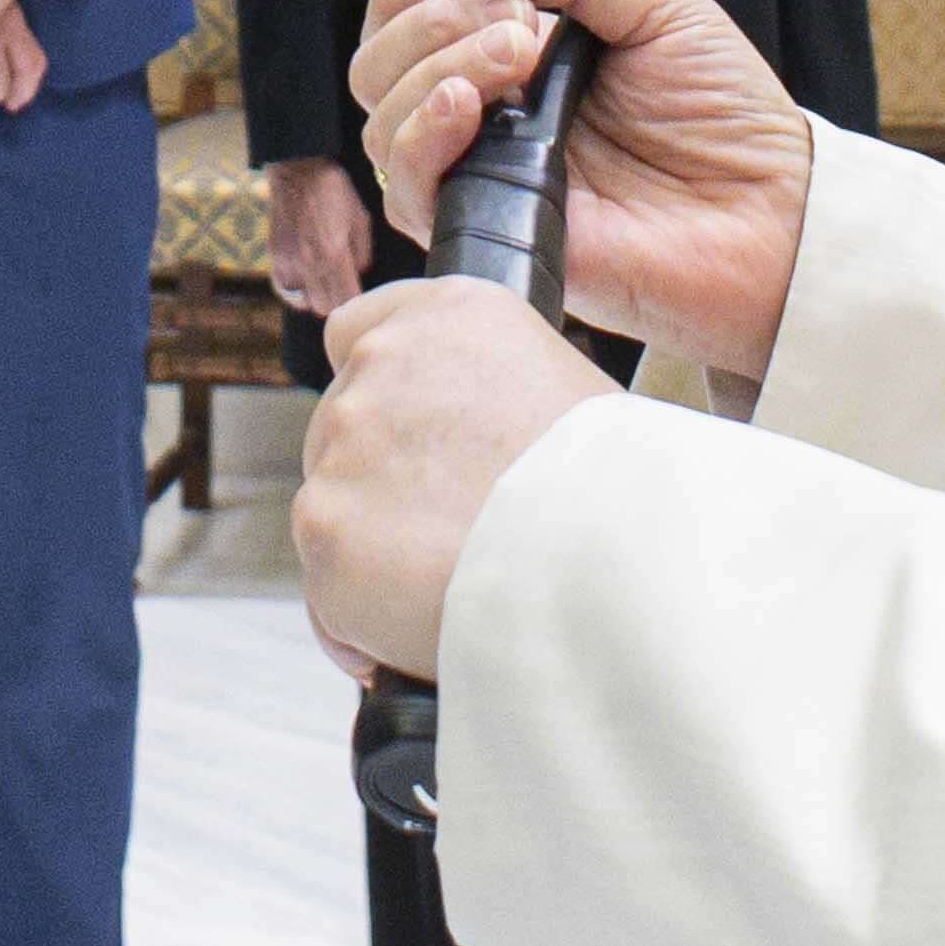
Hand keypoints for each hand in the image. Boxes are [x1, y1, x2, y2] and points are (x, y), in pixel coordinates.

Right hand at [260, 152, 380, 322]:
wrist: (298, 170)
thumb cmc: (334, 191)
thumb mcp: (361, 218)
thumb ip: (363, 253)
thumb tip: (359, 274)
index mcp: (334, 253)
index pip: (346, 301)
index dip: (356, 302)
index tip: (361, 294)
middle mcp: (308, 262)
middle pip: (324, 308)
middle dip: (337, 302)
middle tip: (344, 287)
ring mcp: (287, 261)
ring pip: (304, 302)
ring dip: (317, 297)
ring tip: (326, 282)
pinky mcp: (274, 256)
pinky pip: (284, 290)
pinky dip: (296, 291)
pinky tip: (306, 281)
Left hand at [296, 277, 612, 676]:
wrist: (618, 562)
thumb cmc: (619, 490)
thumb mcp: (566, 392)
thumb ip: (489, 398)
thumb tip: (463, 453)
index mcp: (449, 313)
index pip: (355, 332)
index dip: (380, 397)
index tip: (405, 444)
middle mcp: (383, 362)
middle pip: (340, 431)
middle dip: (380, 485)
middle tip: (450, 537)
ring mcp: (345, 445)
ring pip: (335, 510)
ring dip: (374, 554)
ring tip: (456, 591)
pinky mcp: (325, 529)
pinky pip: (329, 589)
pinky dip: (364, 621)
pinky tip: (425, 632)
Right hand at [351, 0, 814, 377]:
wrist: (769, 215)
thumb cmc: (728, 125)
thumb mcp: (663, 9)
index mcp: (518, 58)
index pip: (411, 16)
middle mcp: (487, 117)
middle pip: (378, 62)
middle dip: (432, 20)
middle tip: (520, 19)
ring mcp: (482, 174)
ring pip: (381, 120)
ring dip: (433, 68)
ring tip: (519, 57)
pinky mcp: (488, 230)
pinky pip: (409, 189)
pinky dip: (423, 137)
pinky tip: (471, 110)